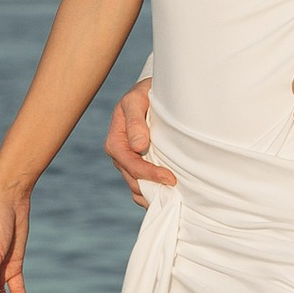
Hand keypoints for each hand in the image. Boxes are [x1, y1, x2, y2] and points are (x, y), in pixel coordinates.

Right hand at [103, 82, 176, 205]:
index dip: (149, 174)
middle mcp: (120, 156)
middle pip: (134, 181)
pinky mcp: (140, 166)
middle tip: (177, 192)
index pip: (130, 164)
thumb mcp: (137, 99)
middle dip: (154, 188)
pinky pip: (143, 188)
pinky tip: (169, 198)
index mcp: (116, 141)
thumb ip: (135, 121)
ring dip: (154, 195)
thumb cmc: (144, 94)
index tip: (171, 178)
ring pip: (138, 188)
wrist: (150, 93)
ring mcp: (129, 163)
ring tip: (174, 199)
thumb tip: (138, 146)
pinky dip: (154, 195)